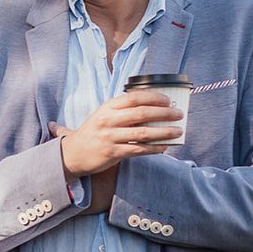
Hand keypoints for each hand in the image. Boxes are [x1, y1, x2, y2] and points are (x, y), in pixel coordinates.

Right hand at [53, 90, 182, 178]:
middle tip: (179, 114)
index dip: (153, 97)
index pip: (133, 97)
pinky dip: (154, 148)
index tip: (168, 100)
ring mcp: (110, 137)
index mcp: (107, 107)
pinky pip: (139, 149)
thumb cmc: (93, 132)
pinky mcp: (112, 153)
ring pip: (143, 132)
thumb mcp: (103, 115)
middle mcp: (108, 120)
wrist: (73, 153)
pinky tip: (164, 146)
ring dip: (164, 131)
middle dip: (164, 113)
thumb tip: (152, 107)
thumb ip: (123, 110)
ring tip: (178, 131)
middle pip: (141, 113)